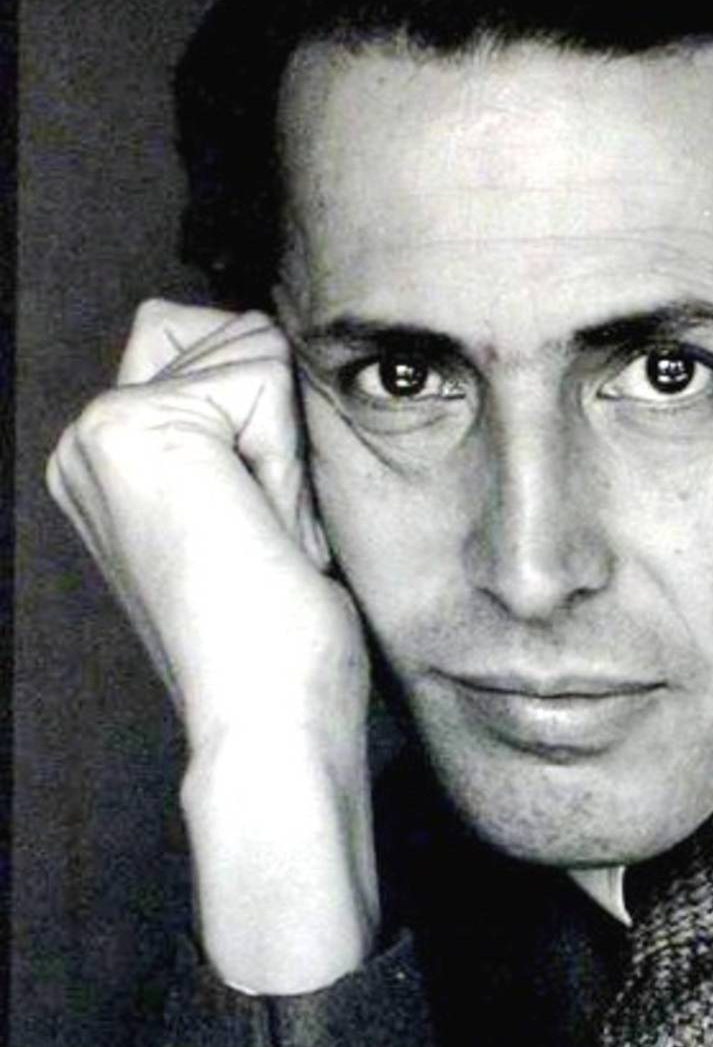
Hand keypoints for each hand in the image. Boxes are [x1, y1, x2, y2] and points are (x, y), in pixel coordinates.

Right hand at [47, 300, 378, 992]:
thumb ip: (245, 426)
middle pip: (234, 330)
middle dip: (282, 420)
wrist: (266, 715)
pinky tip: (266, 524)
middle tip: (270, 528)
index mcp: (109, 460)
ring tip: (269, 531)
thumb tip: (281, 340)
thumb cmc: (284, 634)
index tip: (263, 527)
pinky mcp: (135, 426)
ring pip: (254, 346)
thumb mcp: (260, 506)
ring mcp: (102, 427)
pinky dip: (288, 451)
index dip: (275, 422)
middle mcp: (88, 439)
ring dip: (289, 442)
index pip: (214, 343)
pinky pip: (264, 373)